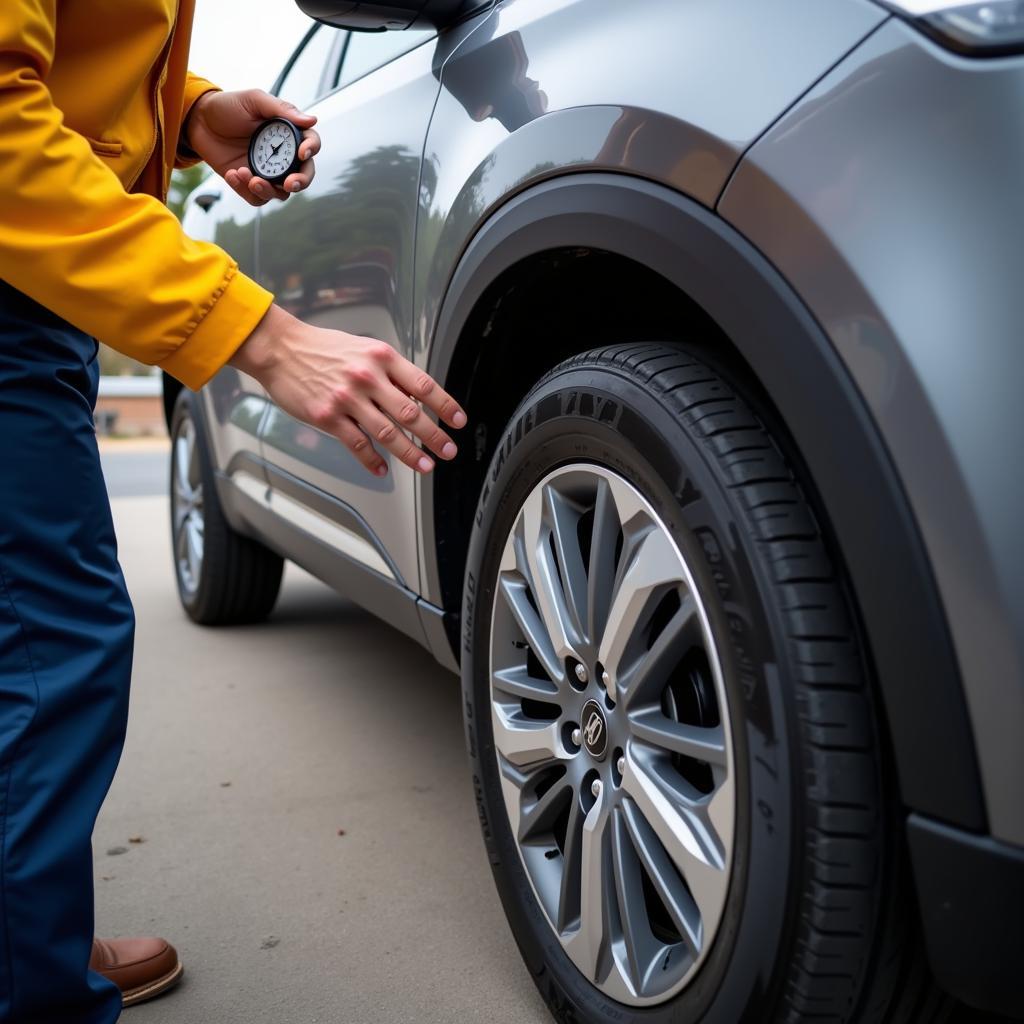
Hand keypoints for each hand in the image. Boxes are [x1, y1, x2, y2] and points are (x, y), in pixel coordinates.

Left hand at [185, 89, 320, 205]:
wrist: (198, 120)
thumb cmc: (228, 106)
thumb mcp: (254, 100)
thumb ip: (281, 109)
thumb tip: (311, 120)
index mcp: (287, 134)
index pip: (310, 144)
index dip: (311, 150)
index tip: (302, 153)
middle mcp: (280, 156)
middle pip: (302, 176)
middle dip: (300, 182)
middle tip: (289, 183)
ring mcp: (265, 172)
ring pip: (280, 193)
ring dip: (268, 190)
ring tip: (250, 178)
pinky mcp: (248, 183)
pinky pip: (255, 198)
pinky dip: (245, 190)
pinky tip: (233, 174)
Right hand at [231, 305, 465, 476]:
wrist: (281, 349)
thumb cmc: (323, 348)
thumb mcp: (364, 348)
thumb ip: (390, 372)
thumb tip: (415, 400)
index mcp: (382, 357)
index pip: (423, 385)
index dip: (445, 405)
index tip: (458, 421)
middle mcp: (367, 377)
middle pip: (410, 413)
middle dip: (434, 436)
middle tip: (448, 450)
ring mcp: (347, 399)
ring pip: (387, 433)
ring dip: (410, 453)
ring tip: (425, 465)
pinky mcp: (328, 417)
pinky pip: (357, 444)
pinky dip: (372, 461)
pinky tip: (382, 470)